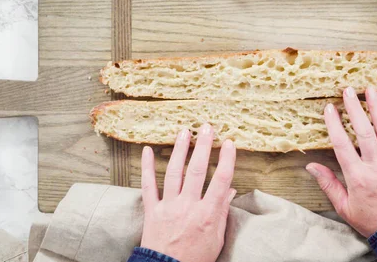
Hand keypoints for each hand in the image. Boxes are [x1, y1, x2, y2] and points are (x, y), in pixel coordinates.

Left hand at [140, 124, 236, 261]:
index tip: (230, 143)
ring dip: (180, 150)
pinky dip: (146, 167)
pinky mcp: (152, 210)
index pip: (221, 181)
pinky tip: (147, 150)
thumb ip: (222, 212)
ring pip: (174, 172)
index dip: (226, 160)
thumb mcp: (217, 238)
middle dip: (203, 146)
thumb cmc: (196, 258)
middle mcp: (188, 206)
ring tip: (184, 131)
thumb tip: (230, 191)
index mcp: (207, 214)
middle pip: (197, 170)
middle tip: (207, 127)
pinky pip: (148, 185)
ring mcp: (168, 206)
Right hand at [306, 87, 376, 237]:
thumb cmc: (370, 220)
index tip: (329, 108)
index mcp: (357, 177)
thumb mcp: (344, 206)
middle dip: (355, 109)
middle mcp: (376, 166)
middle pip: (364, 132)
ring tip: (370, 90)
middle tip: (348, 91)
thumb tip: (311, 166)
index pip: (342, 145)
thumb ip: (328, 184)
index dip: (334, 124)